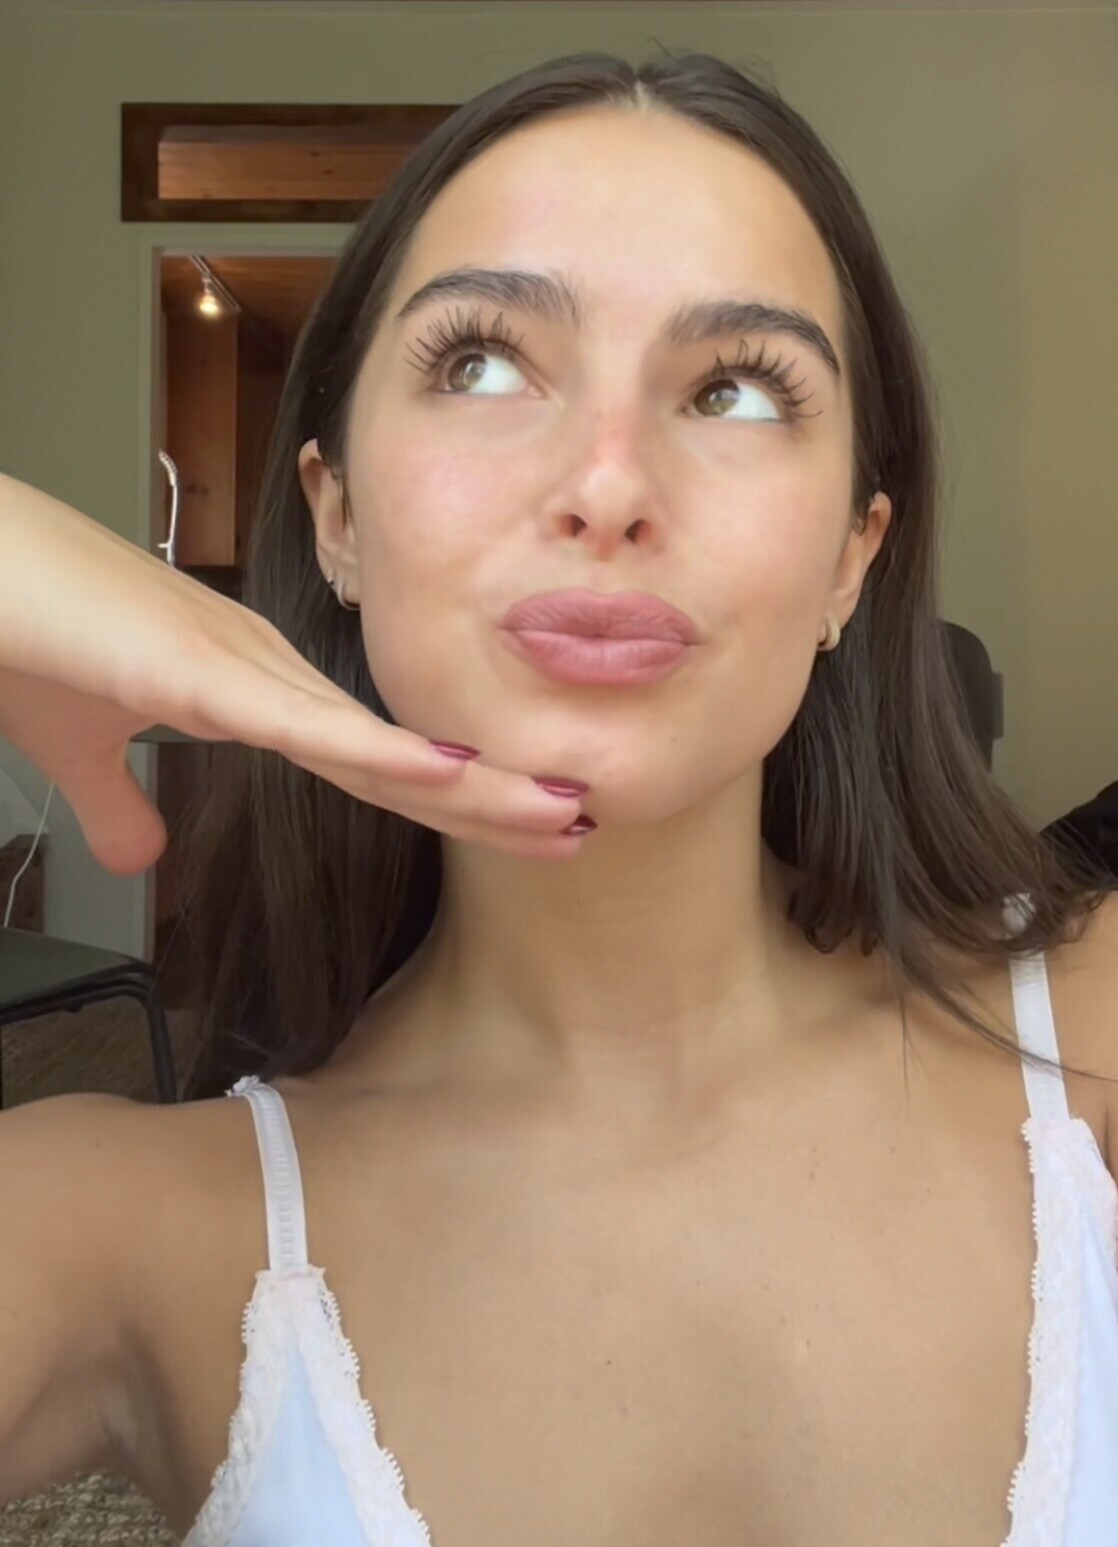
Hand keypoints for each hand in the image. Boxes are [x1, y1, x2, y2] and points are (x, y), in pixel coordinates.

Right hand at [0, 476, 587, 874]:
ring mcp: (240, 669)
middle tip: (582, 826)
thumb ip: (124, 802)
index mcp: (252, 691)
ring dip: (473, 783)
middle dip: (496, 794)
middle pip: (404, 753)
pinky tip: (446, 776)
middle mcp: (269, 674)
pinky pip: (303, 724)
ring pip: (379, 741)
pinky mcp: (193, 671)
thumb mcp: (84, 748)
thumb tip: (145, 858)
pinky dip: (379, 753)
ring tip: (558, 814)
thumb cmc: (21, 639)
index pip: (376, 760)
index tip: (522, 827)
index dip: (454, 797)